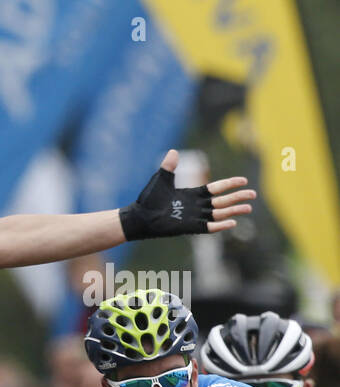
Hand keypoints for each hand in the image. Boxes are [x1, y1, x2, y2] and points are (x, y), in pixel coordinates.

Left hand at [119, 149, 254, 239]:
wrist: (140, 216)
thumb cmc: (149, 199)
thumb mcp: (161, 179)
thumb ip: (169, 166)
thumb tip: (173, 151)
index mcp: (193, 194)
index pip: (216, 189)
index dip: (230, 184)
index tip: (244, 180)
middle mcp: (196, 206)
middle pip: (222, 201)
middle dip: (238, 197)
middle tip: (253, 195)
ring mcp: (195, 217)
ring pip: (219, 214)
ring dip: (234, 211)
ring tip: (248, 208)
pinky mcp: (190, 227)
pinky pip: (209, 227)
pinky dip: (220, 225)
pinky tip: (233, 222)